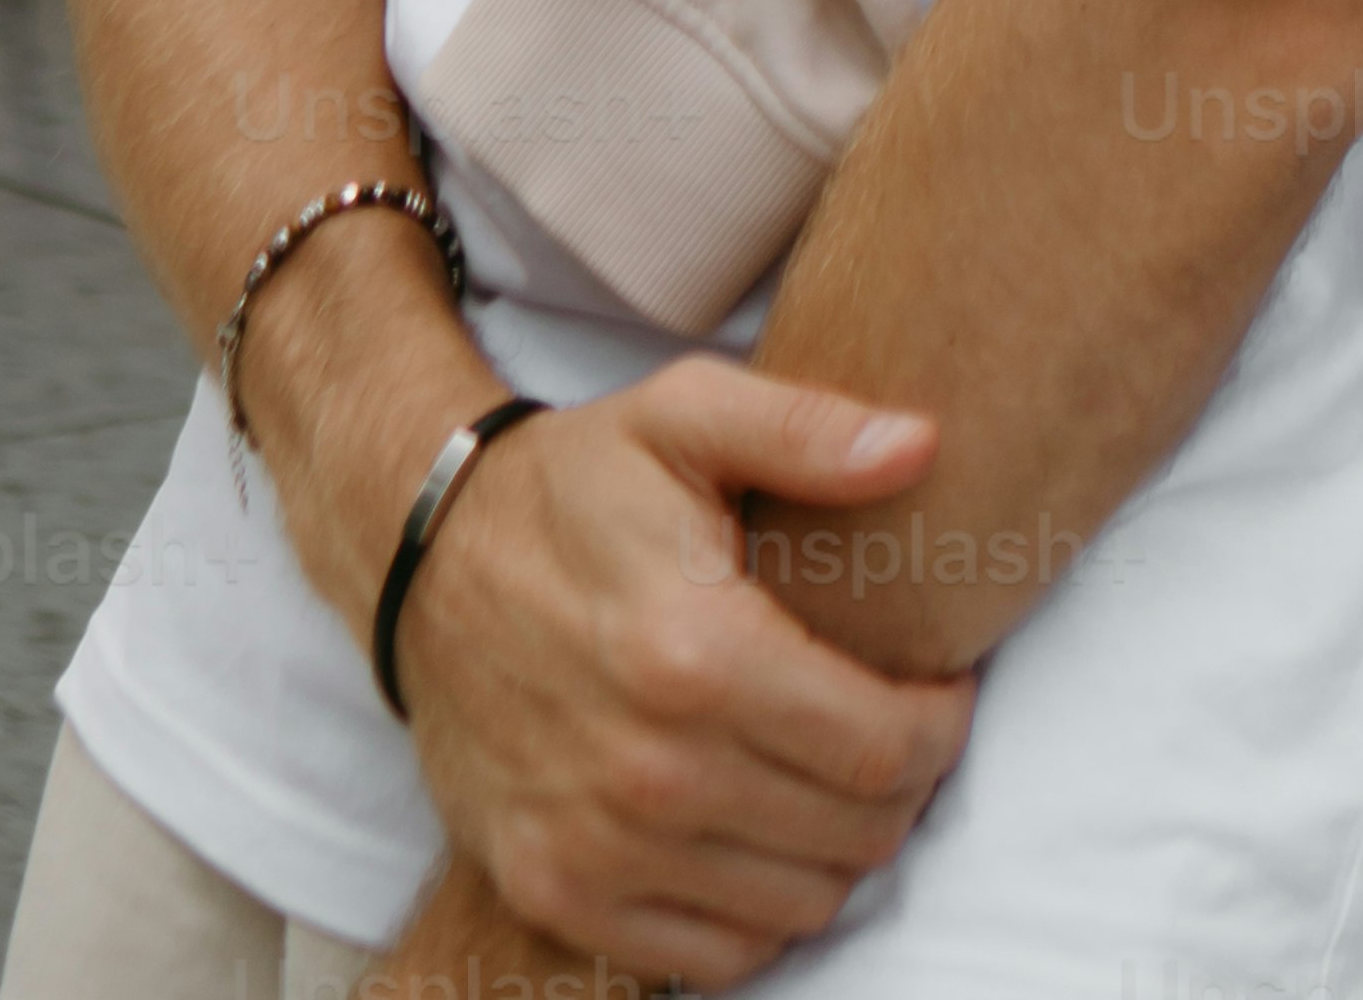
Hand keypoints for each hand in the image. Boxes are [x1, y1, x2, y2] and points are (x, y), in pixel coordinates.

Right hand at [376, 361, 973, 989]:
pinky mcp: (555, 890)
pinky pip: (716, 957)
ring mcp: (596, 845)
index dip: (941, 726)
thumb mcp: (681, 415)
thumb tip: (921, 444)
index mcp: (694, 651)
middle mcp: (649, 769)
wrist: (421, 560)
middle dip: (901, 786)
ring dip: (838, 849)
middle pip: (855, 835)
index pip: (884, 748)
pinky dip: (759, 911)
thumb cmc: (571, 485)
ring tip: (827, 776)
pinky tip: (756, 833)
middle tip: (888, 729)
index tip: (938, 689)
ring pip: (800, 906)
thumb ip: (807, 427)